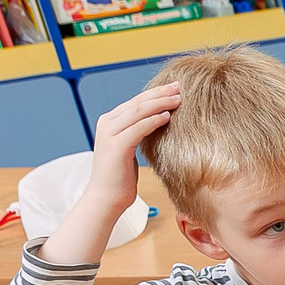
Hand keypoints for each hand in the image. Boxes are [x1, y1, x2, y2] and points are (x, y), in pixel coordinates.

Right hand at [87, 83, 178, 213]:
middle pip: (137, 102)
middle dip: (159, 93)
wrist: (106, 198)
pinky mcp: (116, 146)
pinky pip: (138, 128)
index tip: (174, 88)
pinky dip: (153, 120)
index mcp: (110, 122)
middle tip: (179, 86)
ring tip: (178, 99)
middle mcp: (107, 124)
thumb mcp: (129, 149)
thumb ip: (136, 134)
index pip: (135, 102)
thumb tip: (156, 124)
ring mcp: (110, 134)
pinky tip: (167, 116)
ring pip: (138, 112)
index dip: (155, 93)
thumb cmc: (121, 178)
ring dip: (160, 103)